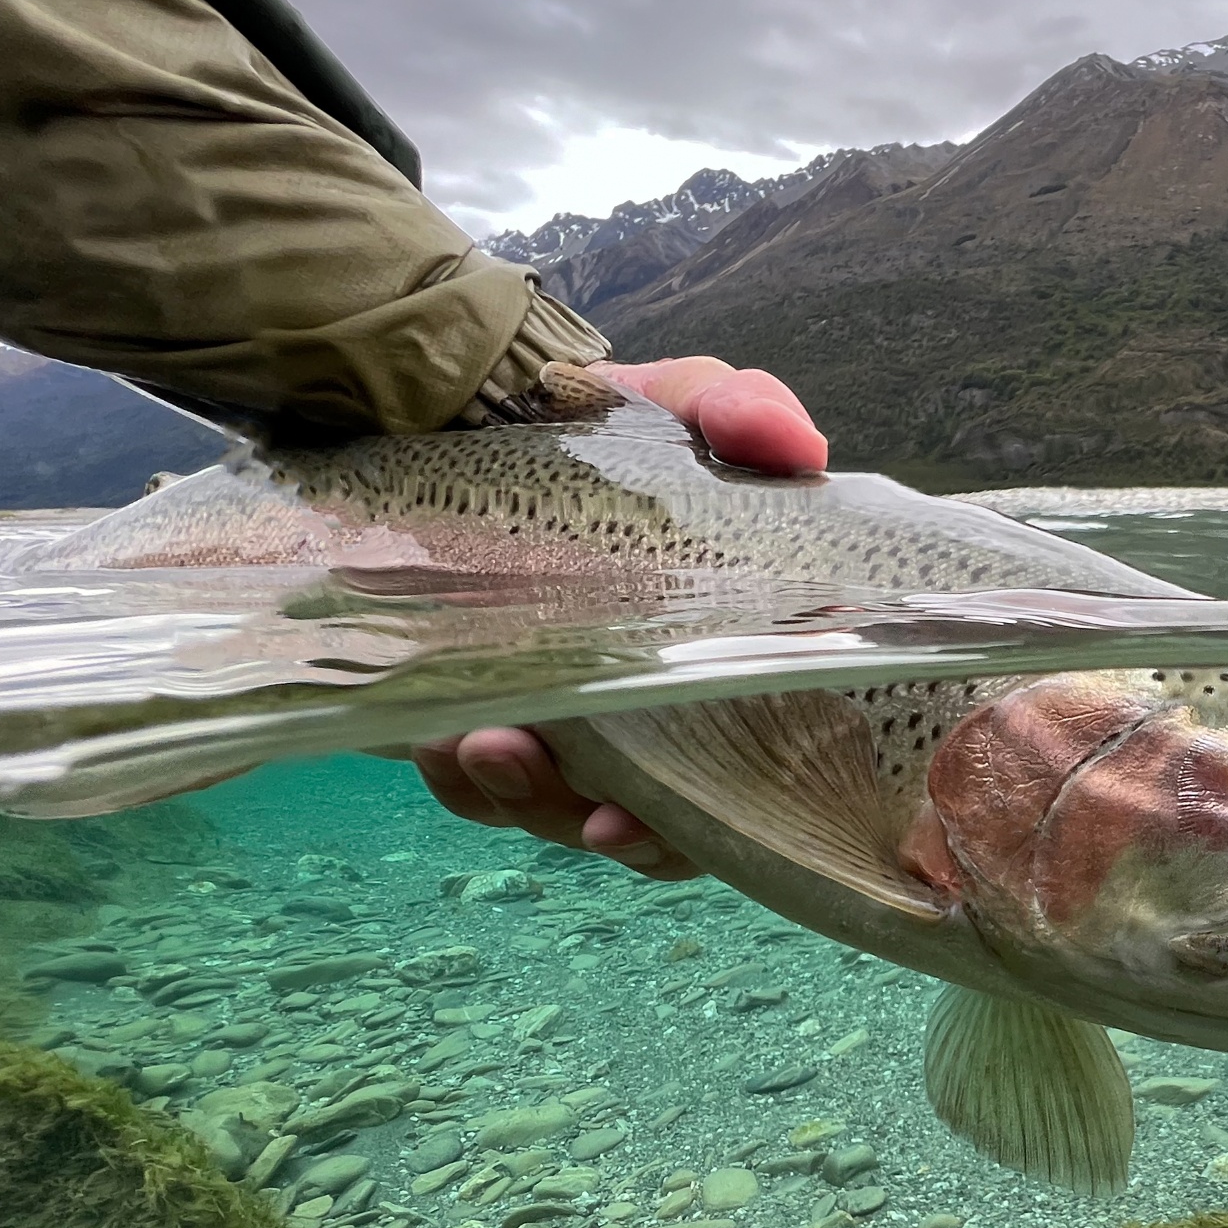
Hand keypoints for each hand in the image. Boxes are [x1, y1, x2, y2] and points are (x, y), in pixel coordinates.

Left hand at [411, 355, 826, 874]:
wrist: (505, 409)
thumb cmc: (628, 428)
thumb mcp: (693, 404)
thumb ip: (743, 413)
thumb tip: (794, 445)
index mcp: (734, 667)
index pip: (746, 778)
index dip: (693, 823)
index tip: (622, 818)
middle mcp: (668, 719)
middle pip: (642, 819)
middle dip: (575, 811)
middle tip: (514, 755)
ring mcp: (584, 725)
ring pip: (558, 809)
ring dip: (514, 794)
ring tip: (468, 743)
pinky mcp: (504, 713)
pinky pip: (484, 786)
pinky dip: (460, 778)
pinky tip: (432, 739)